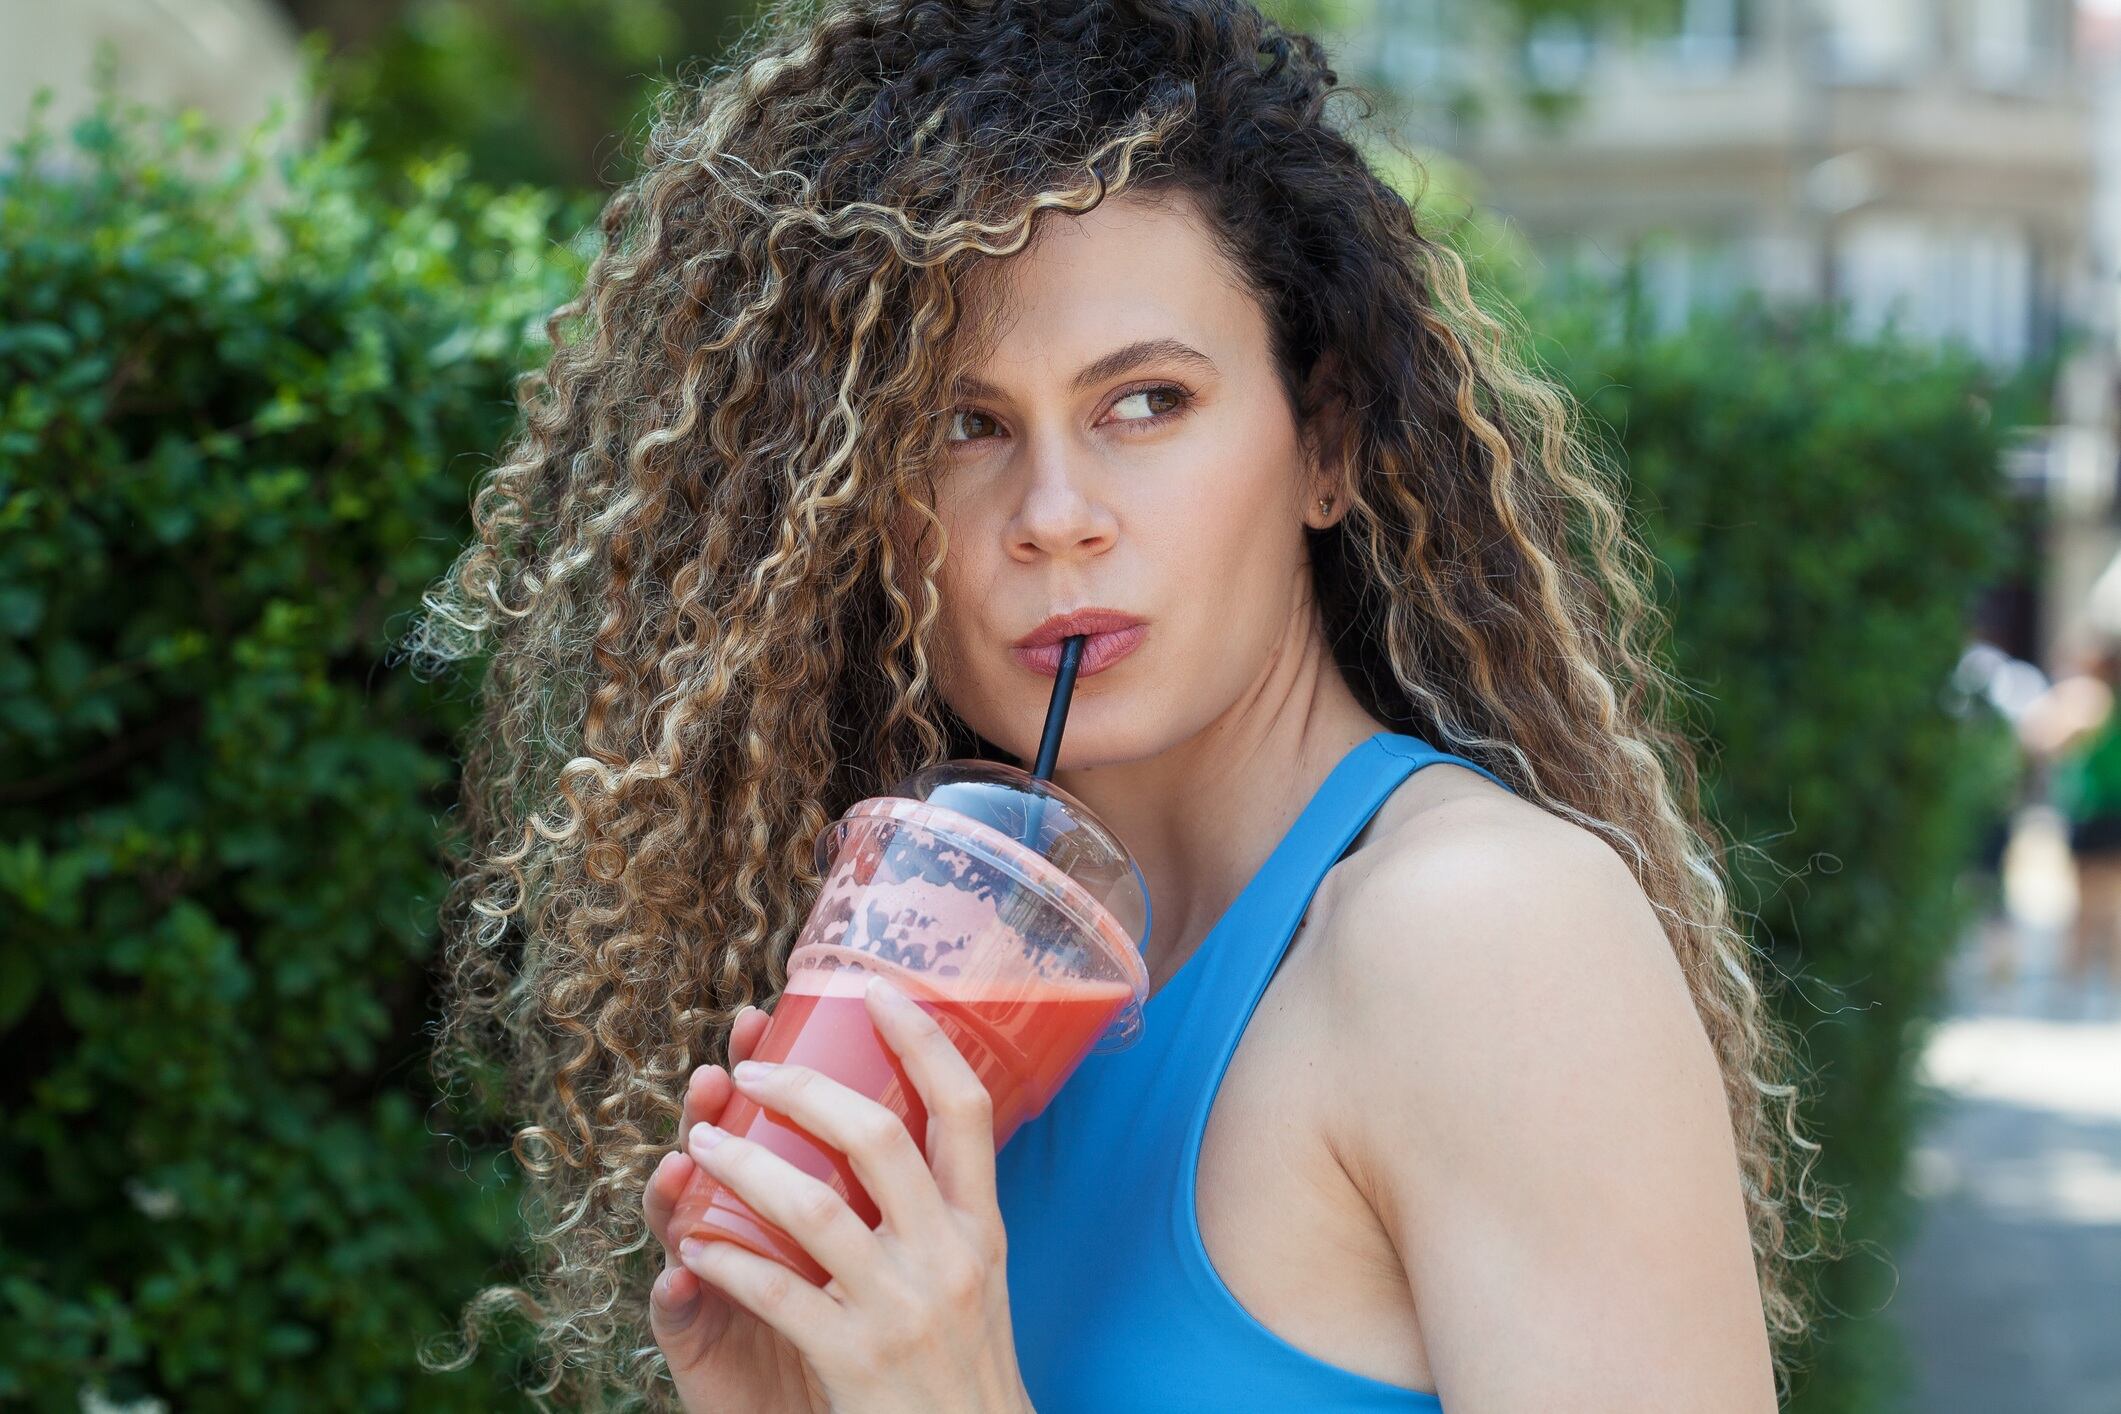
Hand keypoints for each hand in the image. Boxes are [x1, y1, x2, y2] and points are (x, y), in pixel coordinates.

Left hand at [674, 975, 1032, 1413]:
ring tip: (699, 1142)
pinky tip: (694, 1242)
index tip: (876, 991)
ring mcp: (902, 1309)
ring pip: (813, 1208)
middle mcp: (949, 1257)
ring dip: (743, 1165)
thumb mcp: (977, 1276)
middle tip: (750, 1066)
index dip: (922, 1042)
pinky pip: (776, 1292)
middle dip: (804, 1089)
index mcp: (981, 1227)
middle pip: (877, 1138)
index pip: (964, 1110)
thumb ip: (943, 1209)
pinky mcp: (855, 1359)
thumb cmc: (964, 1363)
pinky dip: (727, 1259)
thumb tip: (897, 1125)